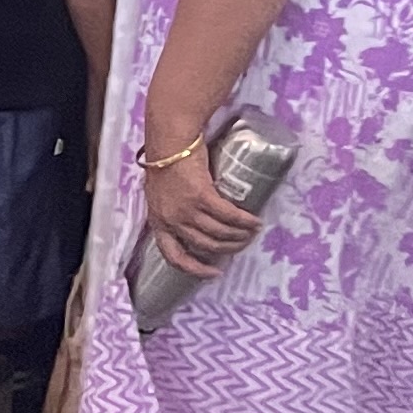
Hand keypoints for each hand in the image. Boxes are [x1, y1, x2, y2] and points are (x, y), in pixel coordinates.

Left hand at [135, 134, 263, 274]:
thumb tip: (196, 224)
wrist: (170, 139)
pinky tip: (254, 222)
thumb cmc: (167, 162)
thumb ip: (175, 211)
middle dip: (227, 248)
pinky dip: (244, 221)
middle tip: (242, 244)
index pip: (172, 255)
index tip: (213, 272)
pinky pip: (228, 215)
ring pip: (218, 232)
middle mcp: (171, 219)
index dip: (193, 268)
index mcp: (159, 221)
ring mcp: (185, 209)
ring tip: (251, 233)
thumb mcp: (163, 195)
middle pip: (204, 245)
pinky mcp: (201, 196)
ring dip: (239, 236)